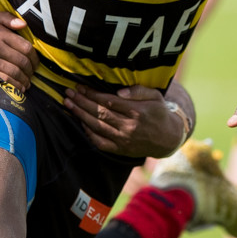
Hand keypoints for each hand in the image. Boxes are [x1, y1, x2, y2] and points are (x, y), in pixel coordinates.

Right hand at [0, 11, 36, 89]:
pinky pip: (2, 81)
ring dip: (23, 81)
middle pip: (22, 62)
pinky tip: (16, 89)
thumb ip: (5, 18)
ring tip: (26, 84)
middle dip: (30, 71)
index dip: (34, 58)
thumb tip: (24, 24)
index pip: (26, 47)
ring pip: (14, 73)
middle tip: (32, 76)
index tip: (35, 64)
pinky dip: (12, 86)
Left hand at [64, 84, 186, 158]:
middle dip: (81, 102)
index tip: (80, 87)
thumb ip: (138, 91)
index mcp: (137, 111)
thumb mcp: (155, 96)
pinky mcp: (120, 150)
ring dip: (80, 115)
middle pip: (99, 112)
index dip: (92, 93)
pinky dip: (88, 133)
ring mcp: (123, 140)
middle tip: (68, 93)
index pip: (108, 101)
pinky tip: (80, 123)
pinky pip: (100, 142)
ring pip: (97, 126)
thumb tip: (118, 92)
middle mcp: (129, 126)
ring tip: (69, 104)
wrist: (168, 139)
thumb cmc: (160, 113)